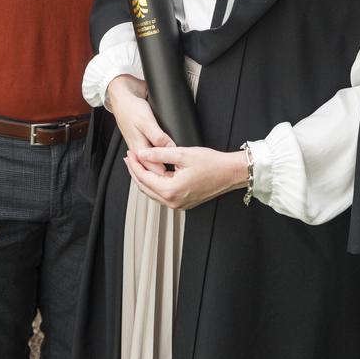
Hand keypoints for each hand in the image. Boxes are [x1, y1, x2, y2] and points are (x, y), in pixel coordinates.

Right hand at [106, 75, 173, 171]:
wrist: (122, 94)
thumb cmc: (130, 107)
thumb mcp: (147, 122)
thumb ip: (158, 137)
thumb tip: (170, 149)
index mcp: (139, 150)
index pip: (154, 170)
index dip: (167, 173)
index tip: (180, 171)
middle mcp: (140, 149)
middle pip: (155, 166)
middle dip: (167, 169)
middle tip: (182, 168)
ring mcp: (142, 143)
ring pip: (155, 159)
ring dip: (165, 160)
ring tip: (178, 160)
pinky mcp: (145, 135)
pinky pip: (155, 148)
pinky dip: (162, 150)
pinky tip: (170, 148)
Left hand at [124, 145, 247, 210]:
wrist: (230, 173)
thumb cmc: (211, 163)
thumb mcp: (182, 153)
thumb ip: (159, 153)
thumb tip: (142, 153)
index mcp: (171, 190)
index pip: (144, 178)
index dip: (134, 164)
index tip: (130, 153)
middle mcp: (173, 202)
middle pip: (145, 188)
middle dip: (135, 172)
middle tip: (129, 158)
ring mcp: (178, 204)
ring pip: (152, 192)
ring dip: (143, 178)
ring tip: (138, 163)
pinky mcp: (183, 203)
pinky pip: (162, 194)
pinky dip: (154, 184)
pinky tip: (153, 173)